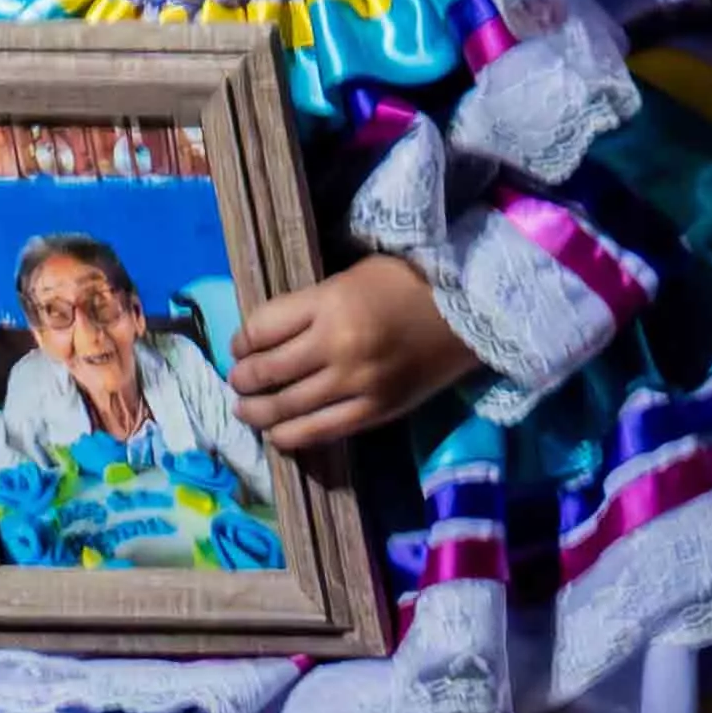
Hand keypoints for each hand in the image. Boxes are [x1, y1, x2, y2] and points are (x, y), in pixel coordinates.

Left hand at [231, 253, 475, 451]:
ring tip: (248, 409)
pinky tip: (278, 432)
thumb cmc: (410, 284)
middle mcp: (338, 346)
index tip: (240, 345)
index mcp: (331, 302)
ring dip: (256, 412)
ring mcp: (356, 384)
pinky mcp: (373, 412)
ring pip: (284, 408)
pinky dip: (288, 436)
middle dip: (243, 379)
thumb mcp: (354, 276)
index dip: (240, 340)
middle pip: (265, 371)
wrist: (472, 313)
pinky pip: (317, 433)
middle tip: (239, 380)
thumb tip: (265, 337)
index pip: (260, 329)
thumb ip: (311, 305)